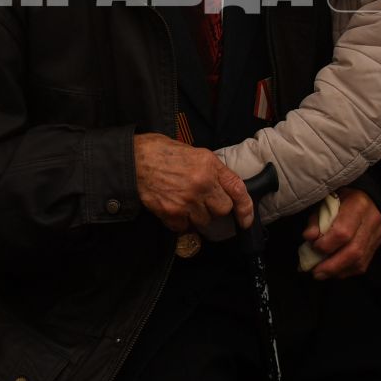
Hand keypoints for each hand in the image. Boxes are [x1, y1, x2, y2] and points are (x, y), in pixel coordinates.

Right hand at [132, 134, 252, 233]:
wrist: (133, 160)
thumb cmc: (160, 152)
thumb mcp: (193, 153)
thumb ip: (211, 170)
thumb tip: (222, 188)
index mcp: (209, 165)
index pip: (237, 189)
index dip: (246, 208)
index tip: (246, 220)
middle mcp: (202, 183)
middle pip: (222, 209)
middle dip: (215, 208)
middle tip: (202, 200)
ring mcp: (187, 200)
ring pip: (204, 220)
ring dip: (197, 216)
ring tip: (183, 201)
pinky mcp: (172, 213)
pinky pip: (185, 227)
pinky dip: (180, 222)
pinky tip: (172, 208)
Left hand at [303, 189, 380, 280]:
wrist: (365, 197)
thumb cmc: (341, 199)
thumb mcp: (326, 202)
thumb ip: (317, 220)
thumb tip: (309, 237)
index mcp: (358, 205)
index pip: (343, 232)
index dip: (326, 244)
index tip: (313, 246)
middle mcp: (371, 220)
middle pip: (354, 250)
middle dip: (332, 265)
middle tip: (315, 272)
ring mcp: (377, 235)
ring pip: (360, 261)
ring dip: (337, 271)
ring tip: (321, 274)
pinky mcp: (377, 245)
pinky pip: (363, 265)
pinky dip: (346, 271)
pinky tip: (333, 271)